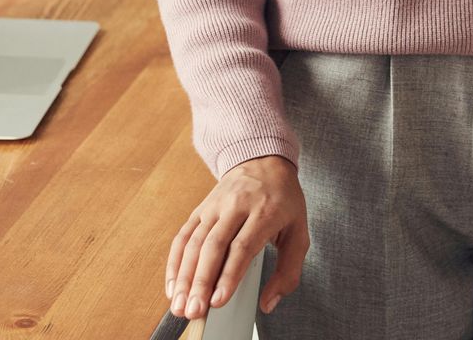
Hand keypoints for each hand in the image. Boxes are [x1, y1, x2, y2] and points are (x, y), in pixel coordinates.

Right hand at [166, 153, 308, 319]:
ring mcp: (215, 206)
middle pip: (213, 246)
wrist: (264, 161)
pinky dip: (175, 262)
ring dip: (184, 276)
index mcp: (265, 211)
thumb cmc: (284, 201)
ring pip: (194, 242)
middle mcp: (236, 206)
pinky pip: (183, 236)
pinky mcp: (200, 209)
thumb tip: (269, 303)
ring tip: (179, 304)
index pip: (242, 246)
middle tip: (193, 310)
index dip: (228, 275)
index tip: (218, 301)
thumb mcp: (299, 232)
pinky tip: (173, 285)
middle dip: (200, 282)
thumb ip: (289, 270)